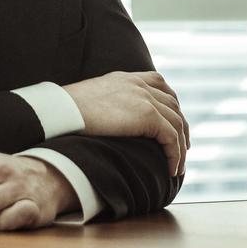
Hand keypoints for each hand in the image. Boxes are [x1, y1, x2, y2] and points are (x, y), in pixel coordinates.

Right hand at [63, 70, 189, 176]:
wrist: (64, 110)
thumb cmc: (68, 110)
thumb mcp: (91, 98)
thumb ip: (105, 102)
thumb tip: (103, 119)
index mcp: (126, 78)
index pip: (158, 82)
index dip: (170, 103)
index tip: (171, 121)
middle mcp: (139, 84)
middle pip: (173, 104)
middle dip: (181, 126)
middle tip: (182, 148)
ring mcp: (145, 98)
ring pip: (177, 123)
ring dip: (181, 147)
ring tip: (179, 166)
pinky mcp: (148, 115)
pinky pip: (172, 138)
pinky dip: (176, 155)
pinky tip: (172, 170)